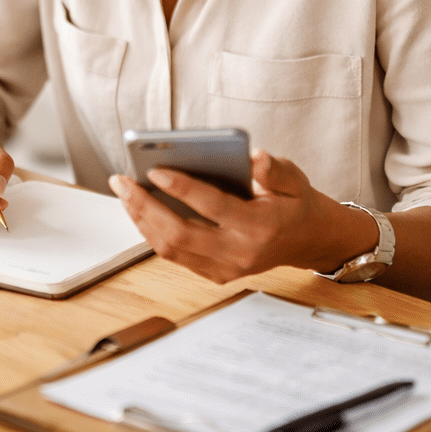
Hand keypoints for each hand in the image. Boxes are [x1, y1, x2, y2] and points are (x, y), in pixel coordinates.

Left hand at [108, 148, 357, 283]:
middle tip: (121, 181)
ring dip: (141, 219)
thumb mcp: (295, 179)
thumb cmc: (295, 203)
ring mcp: (226, 268)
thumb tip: (254, 158)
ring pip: (171, 248)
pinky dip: (152, 232)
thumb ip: (275, 170)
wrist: (309, 240)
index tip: (155, 170)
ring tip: (123, 191)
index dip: (183, 188)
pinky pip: (175, 255)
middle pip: (181, 234)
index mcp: (260, 227)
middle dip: (145, 206)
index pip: (214, 207)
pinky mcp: (216, 273)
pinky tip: (138, 208)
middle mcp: (240, 252)